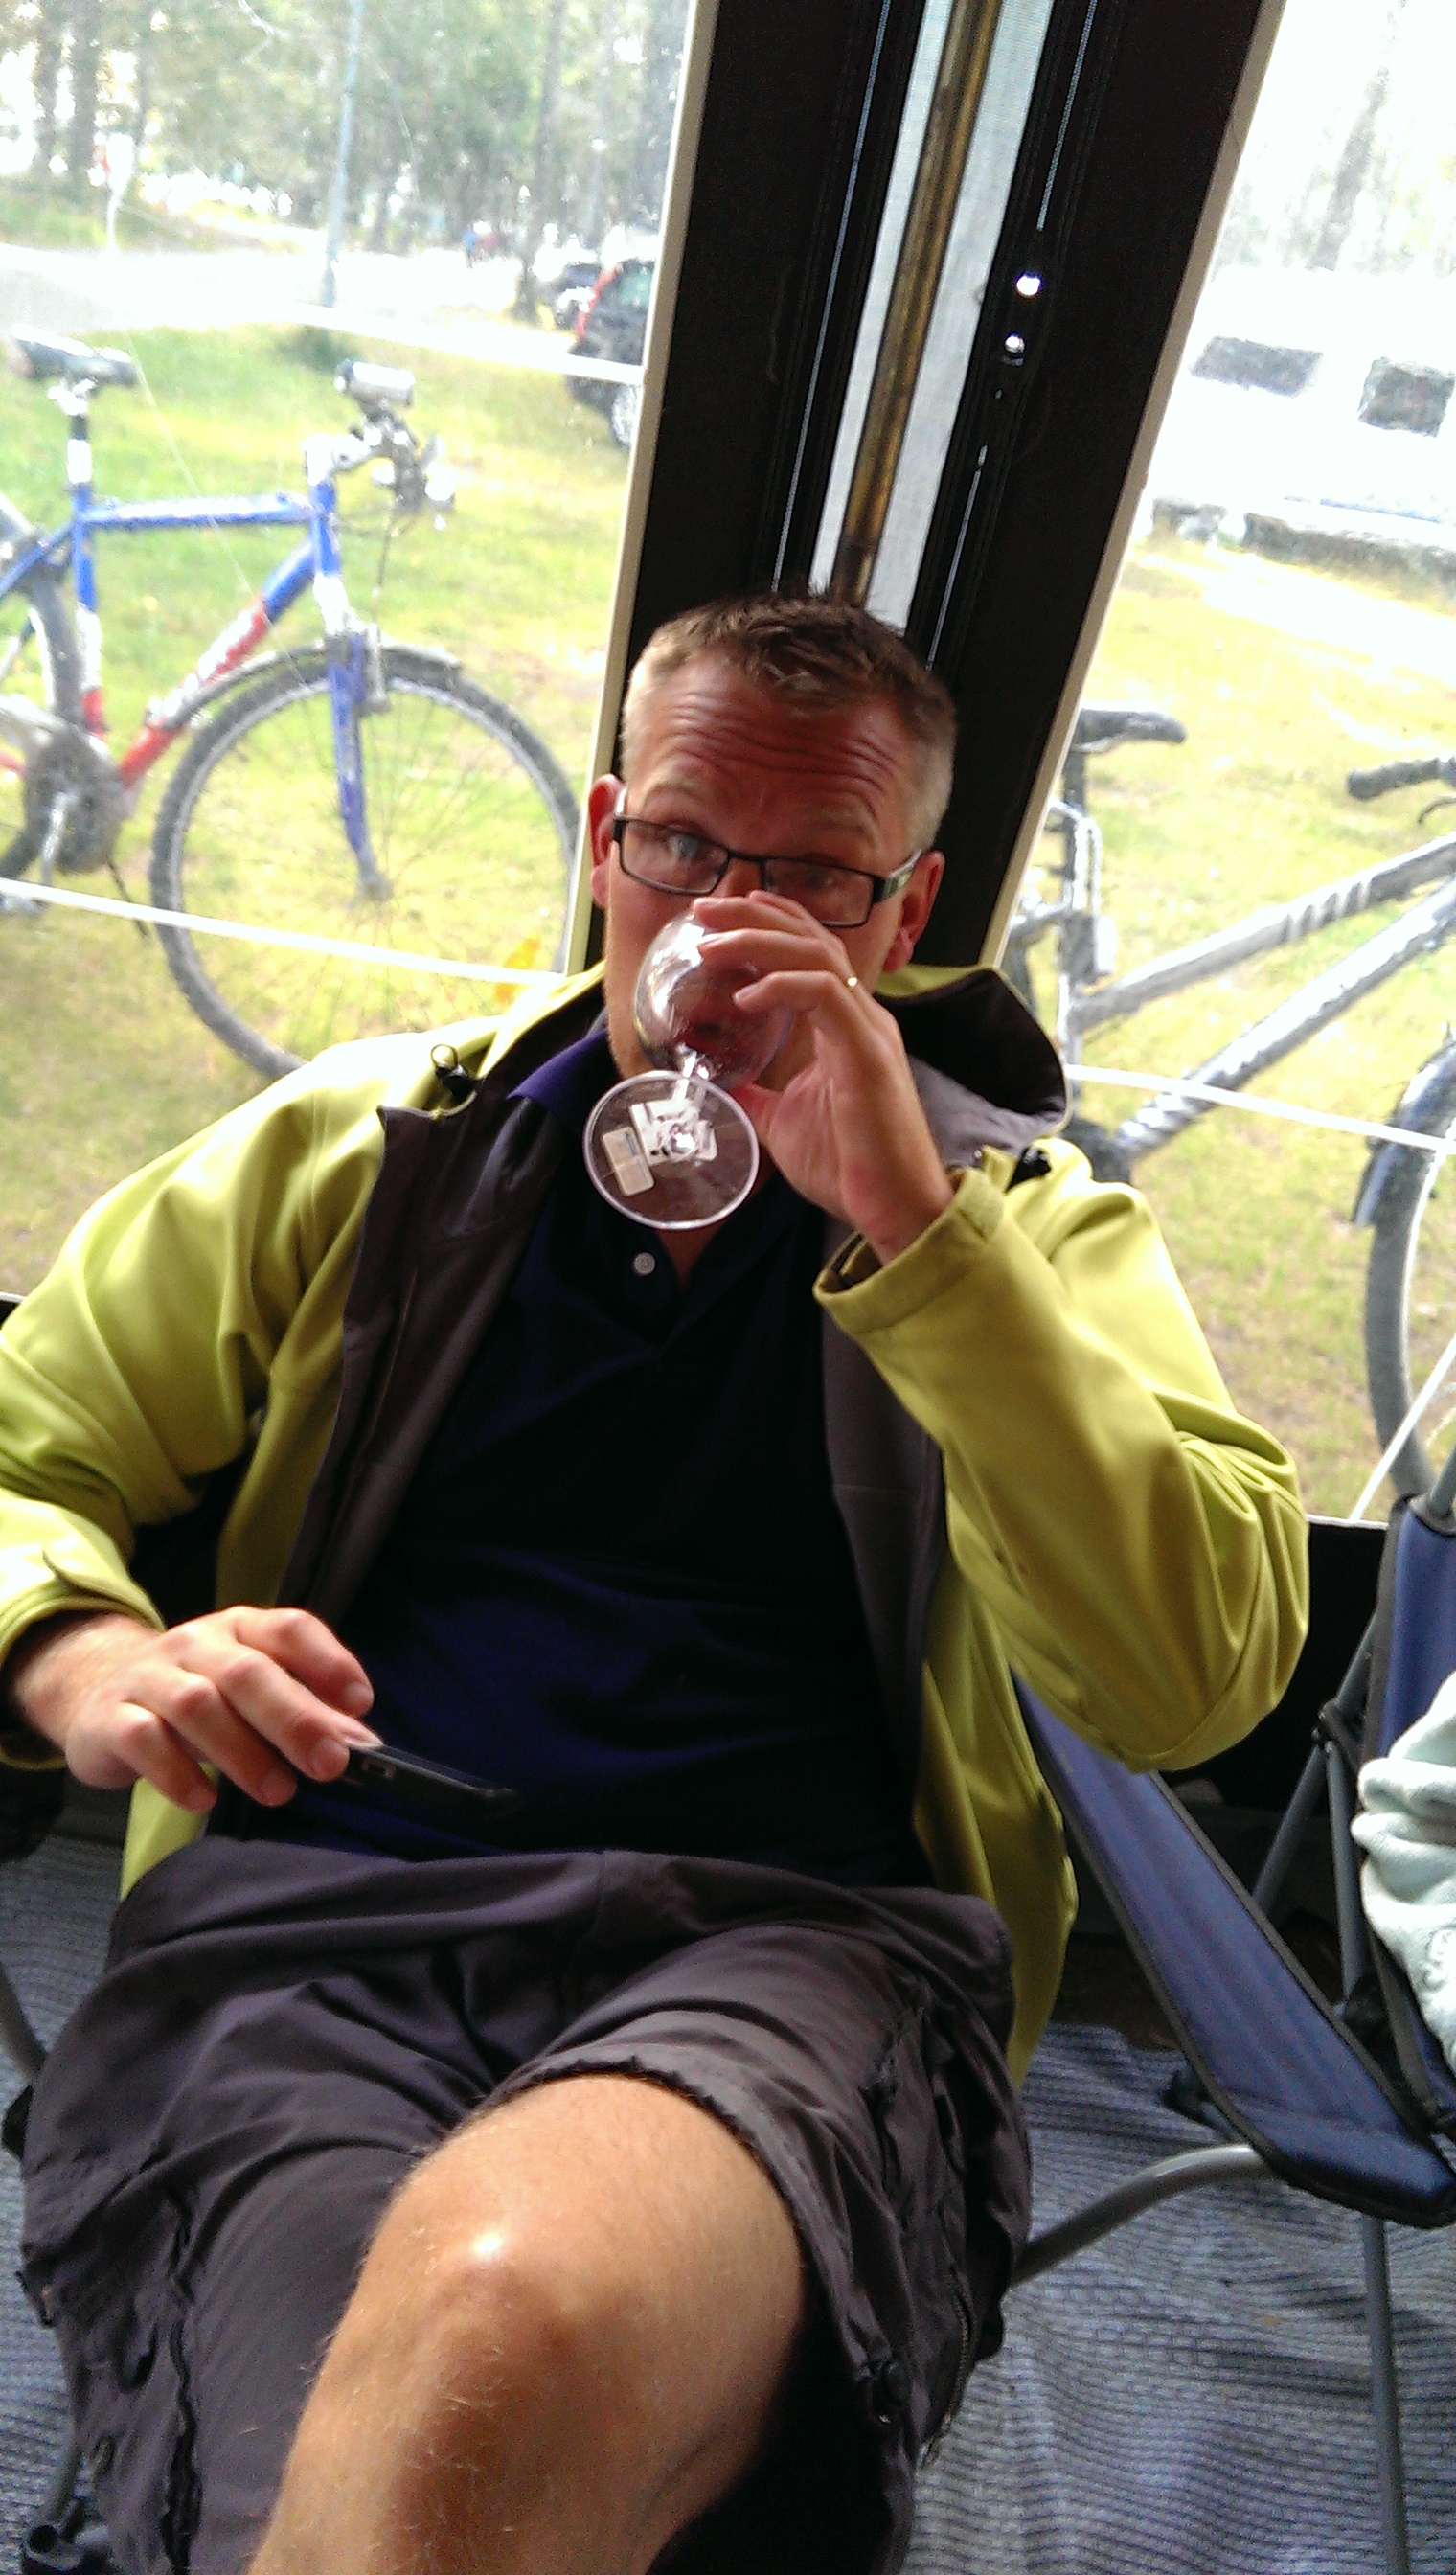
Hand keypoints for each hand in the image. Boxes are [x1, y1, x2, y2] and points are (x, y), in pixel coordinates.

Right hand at [7, 1606, 378, 1814]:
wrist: (95, 1691)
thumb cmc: (194, 1694)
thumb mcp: (248, 1693)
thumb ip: (303, 1710)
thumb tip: (358, 1742)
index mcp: (238, 1628)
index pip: (289, 1628)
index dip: (329, 1661)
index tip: (360, 1703)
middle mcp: (194, 1644)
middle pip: (247, 1672)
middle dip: (295, 1719)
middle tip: (331, 1764)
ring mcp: (149, 1678)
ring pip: (197, 1704)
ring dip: (243, 1752)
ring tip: (279, 1792)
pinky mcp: (112, 1718)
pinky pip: (143, 1739)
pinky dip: (177, 1772)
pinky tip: (205, 1799)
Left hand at [694, 892, 953, 1262]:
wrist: (893, 1208)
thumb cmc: (849, 1166)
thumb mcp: (782, 1122)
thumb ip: (754, 1096)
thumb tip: (713, 1086)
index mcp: (845, 1024)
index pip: (809, 951)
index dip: (767, 924)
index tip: (717, 917)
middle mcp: (861, 1016)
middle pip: (811, 939)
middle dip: (754, 916)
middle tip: (703, 909)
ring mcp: (868, 1031)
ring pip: (818, 957)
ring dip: (760, 942)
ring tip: (712, 944)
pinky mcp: (868, 1054)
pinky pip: (826, 996)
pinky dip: (783, 987)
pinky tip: (744, 998)